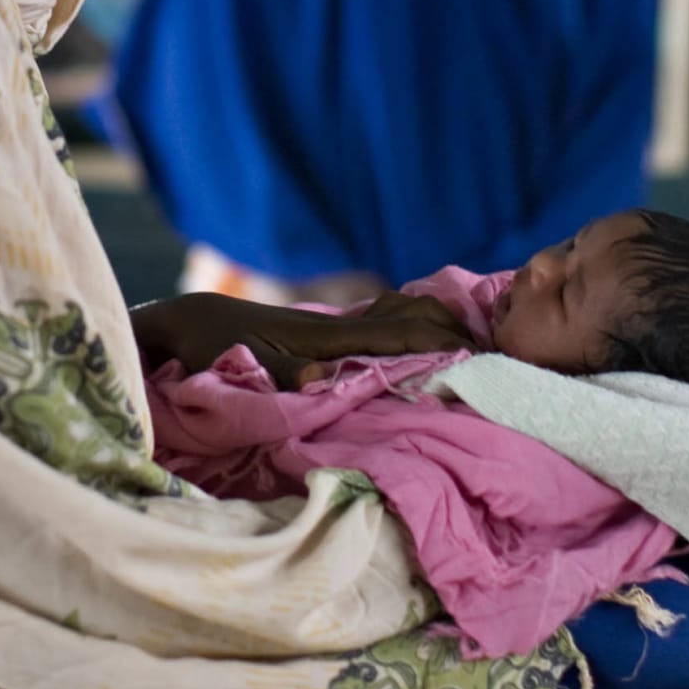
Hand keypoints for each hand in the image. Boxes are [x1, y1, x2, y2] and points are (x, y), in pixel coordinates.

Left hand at [130, 292, 474, 389]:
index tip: (481, 358)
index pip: (397, 335)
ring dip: (440, 324)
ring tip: (478, 349)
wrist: (191, 322)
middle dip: (455, 329)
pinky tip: (433, 344)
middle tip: (498, 356)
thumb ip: (283, 376)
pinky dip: (416, 326)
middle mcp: (338, 325)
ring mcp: (334, 326)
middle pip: (411, 313)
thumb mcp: (239, 369)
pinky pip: (384, 323)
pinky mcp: (327, 333)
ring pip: (401, 312)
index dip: (440, 344)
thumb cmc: (209, 350)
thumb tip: (326, 375)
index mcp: (327, 337)